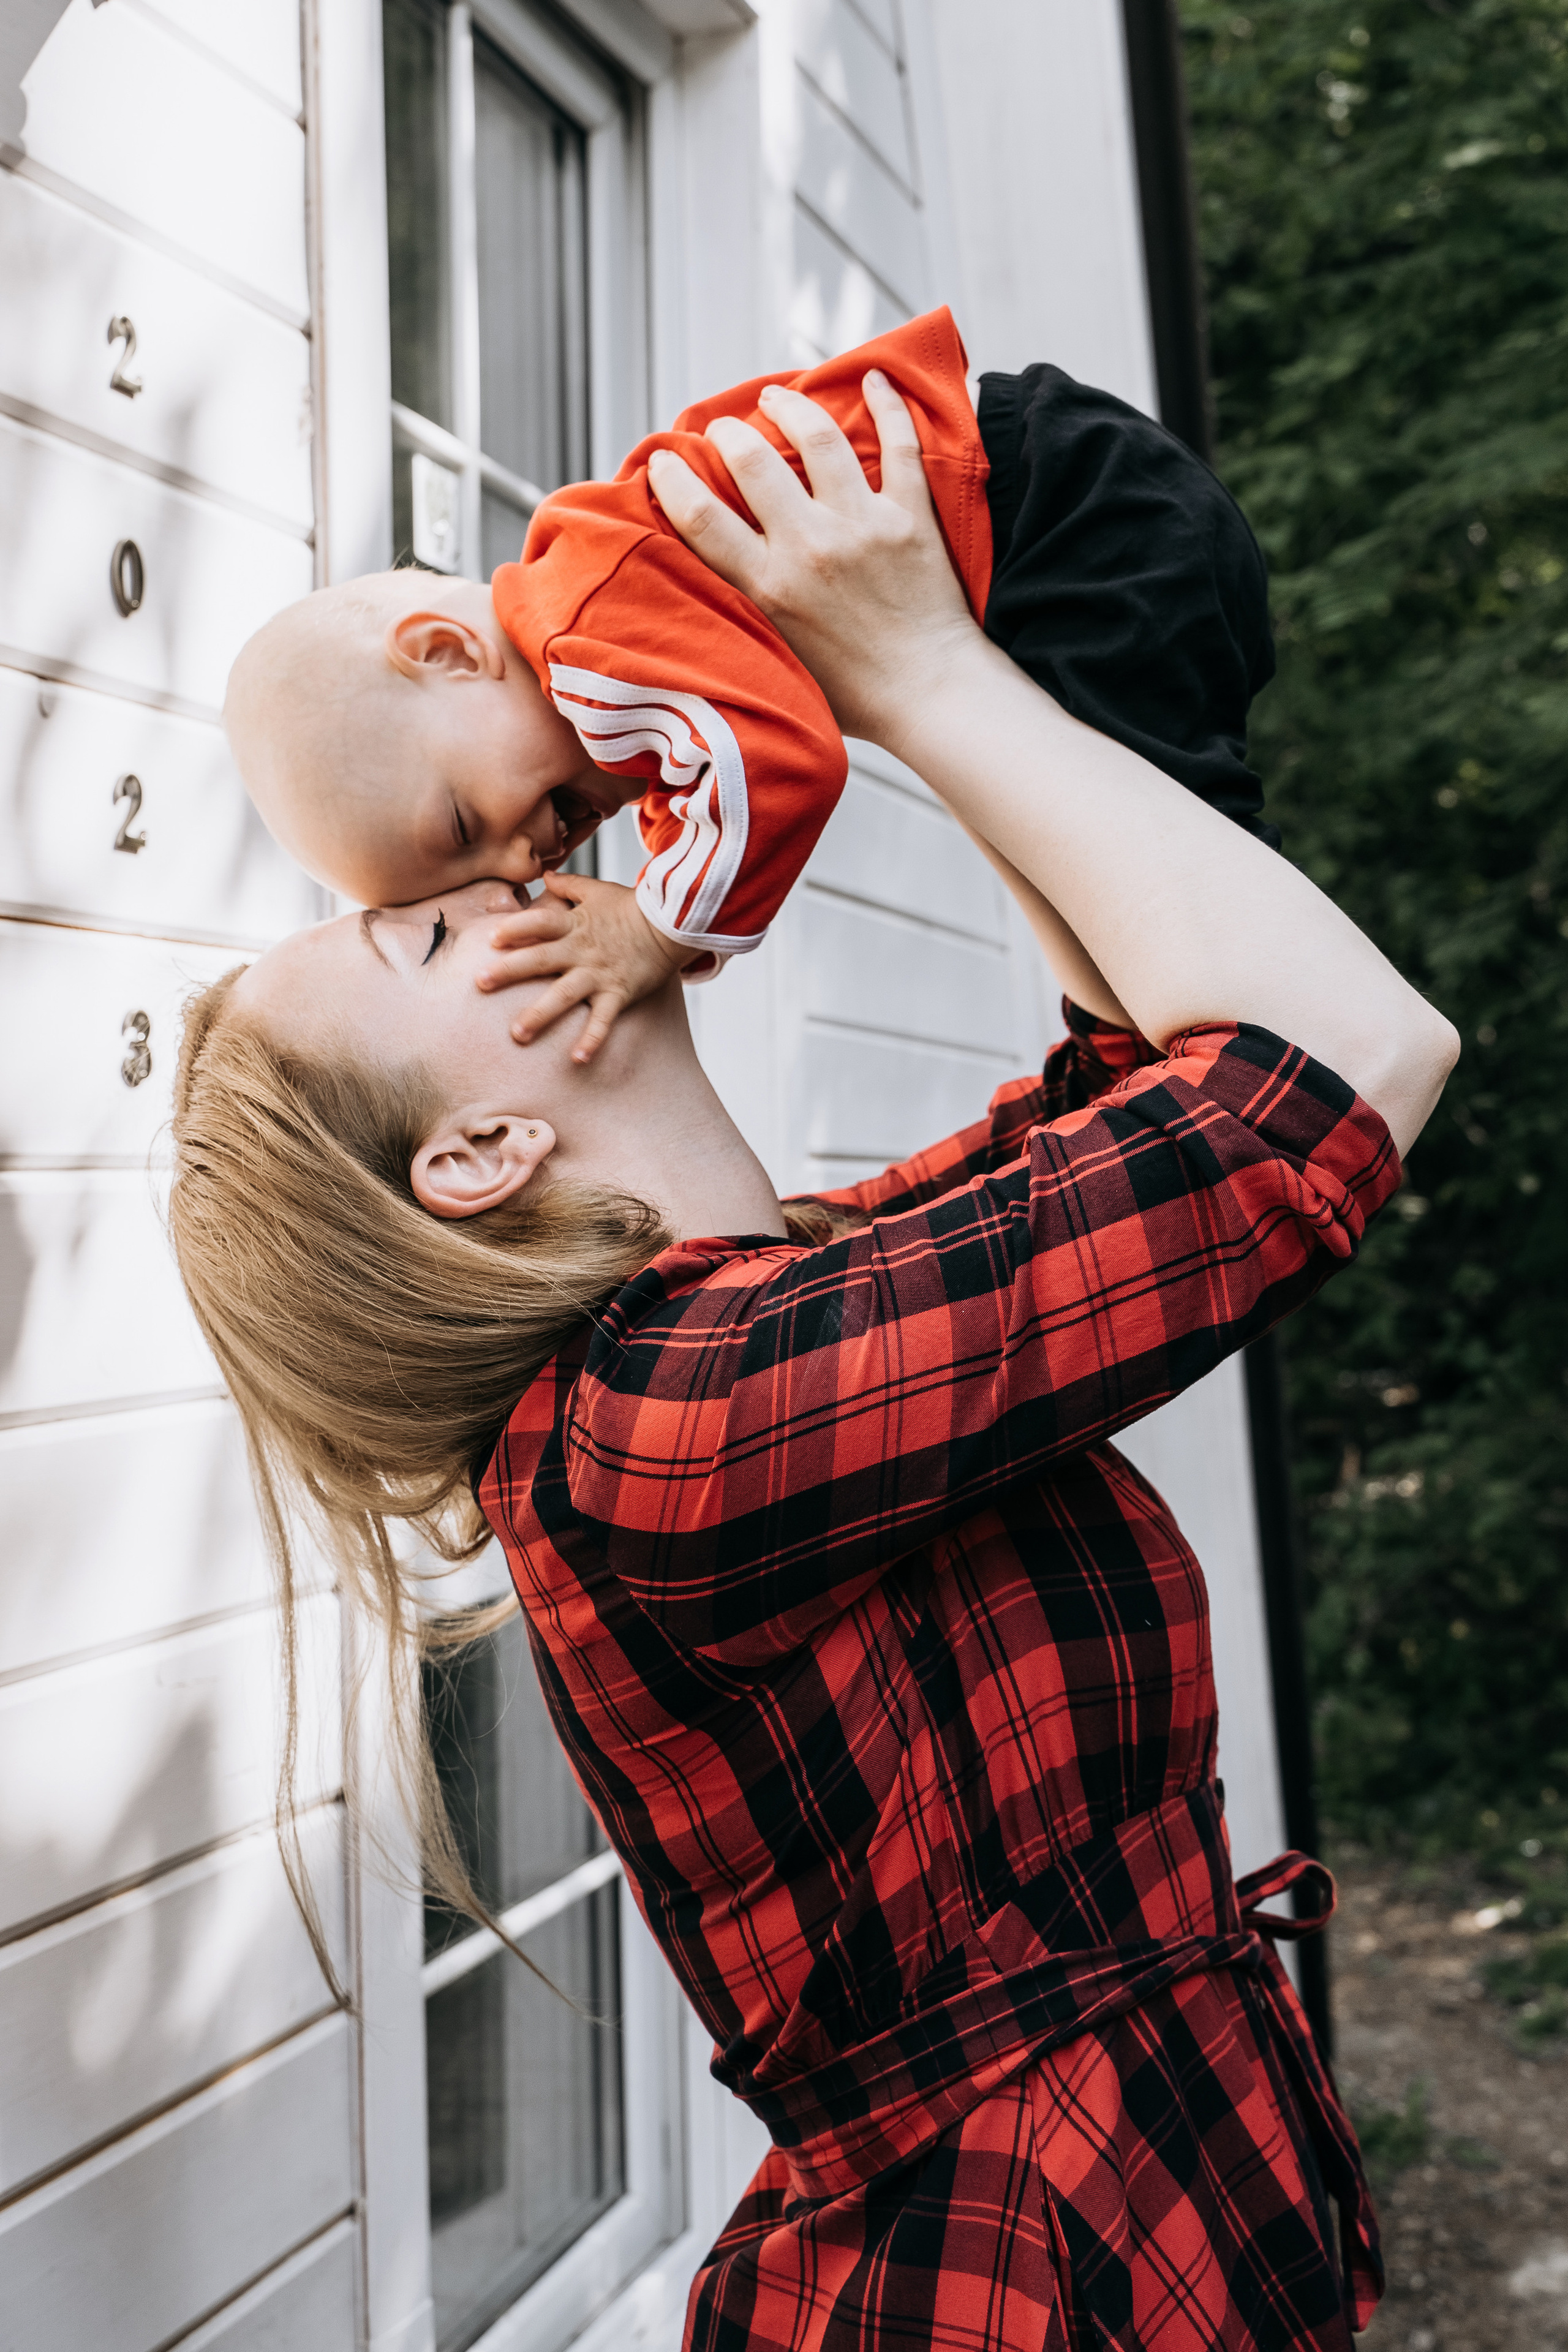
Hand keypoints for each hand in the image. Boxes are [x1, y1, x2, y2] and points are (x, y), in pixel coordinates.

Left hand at [477, 871, 687, 1062]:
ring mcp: (599, 973)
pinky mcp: (619, 993)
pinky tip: (577, 1059)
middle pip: (541, 958)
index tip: (492, 938)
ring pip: (565, 995)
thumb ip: (568, 886)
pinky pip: (604, 1019)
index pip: (540, 922)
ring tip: (517, 1033)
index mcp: (574, 924)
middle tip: (479, 983)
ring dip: (540, 1014)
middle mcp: (582, 950)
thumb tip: (544, 875)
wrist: (673, 924)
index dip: (517, 928)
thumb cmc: (632, 908)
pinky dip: (593, 1039)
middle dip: (510, 970)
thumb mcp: (598, 891)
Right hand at [646, 371, 978, 753]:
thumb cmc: (854, 694)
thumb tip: (706, 579)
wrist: (929, 697)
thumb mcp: (775, 658)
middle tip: (724, 429)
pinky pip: (900, 445)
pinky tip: (874, 379)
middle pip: (752, 461)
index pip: (700, 517)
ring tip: (776, 398)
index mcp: (769, 588)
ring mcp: (862, 527)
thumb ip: (744, 614)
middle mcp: (810, 548)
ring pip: (818, 437)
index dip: (673, 480)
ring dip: (789, 406)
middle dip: (728, 433)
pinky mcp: (910, 518)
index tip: (664, 462)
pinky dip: (888, 405)